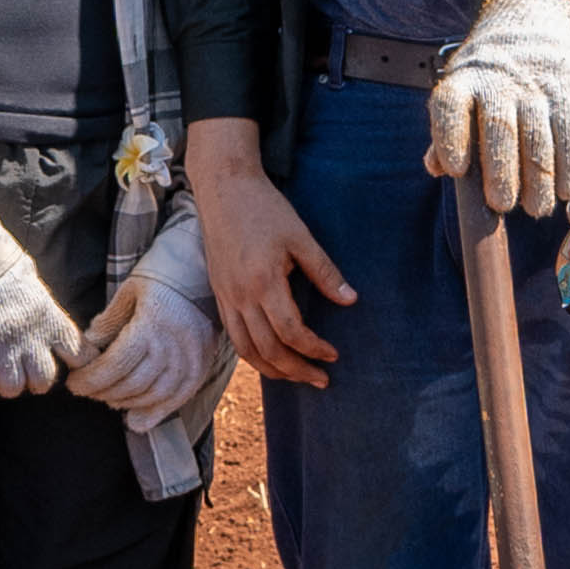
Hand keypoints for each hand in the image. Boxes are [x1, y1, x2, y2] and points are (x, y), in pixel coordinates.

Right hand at [0, 205, 85, 401]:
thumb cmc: (3, 272)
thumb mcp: (37, 290)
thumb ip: (47, 315)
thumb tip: (54, 332)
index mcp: (51, 321)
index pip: (80, 354)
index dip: (79, 366)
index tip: (72, 368)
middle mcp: (32, 340)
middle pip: (44, 381)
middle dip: (34, 381)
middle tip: (22, 372)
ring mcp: (5, 350)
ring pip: (13, 388)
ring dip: (6, 385)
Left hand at [69, 208, 231, 433]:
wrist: (201, 273)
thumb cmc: (159, 278)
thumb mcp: (128, 292)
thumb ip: (108, 322)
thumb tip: (89, 348)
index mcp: (151, 326)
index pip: (115, 365)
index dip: (90, 380)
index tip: (74, 383)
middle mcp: (172, 347)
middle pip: (130, 384)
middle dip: (102, 393)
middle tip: (86, 391)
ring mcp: (189, 361)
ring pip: (151, 396)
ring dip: (124, 402)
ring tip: (107, 398)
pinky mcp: (200, 369)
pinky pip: (176, 401)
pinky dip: (154, 414)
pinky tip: (135, 419)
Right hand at [185, 115, 354, 391]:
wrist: (223, 189)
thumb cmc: (265, 209)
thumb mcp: (301, 237)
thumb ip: (325, 272)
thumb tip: (351, 301)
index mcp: (264, 282)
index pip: (291, 332)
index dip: (314, 348)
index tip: (333, 355)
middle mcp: (241, 296)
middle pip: (268, 350)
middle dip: (296, 370)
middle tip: (321, 379)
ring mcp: (226, 297)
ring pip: (246, 350)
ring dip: (273, 370)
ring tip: (296, 377)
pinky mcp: (219, 294)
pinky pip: (234, 336)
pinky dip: (252, 354)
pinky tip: (270, 357)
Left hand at [426, 0, 569, 219]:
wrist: (532, 18)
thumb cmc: (487, 69)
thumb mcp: (460, 86)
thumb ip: (447, 129)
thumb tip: (436, 168)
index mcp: (462, 80)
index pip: (450, 106)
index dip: (450, 138)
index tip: (456, 170)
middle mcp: (496, 81)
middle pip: (498, 127)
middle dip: (501, 170)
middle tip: (502, 204)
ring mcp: (533, 85)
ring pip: (537, 135)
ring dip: (539, 177)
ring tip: (536, 208)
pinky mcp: (564, 90)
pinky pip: (569, 130)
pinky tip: (567, 190)